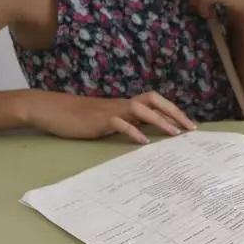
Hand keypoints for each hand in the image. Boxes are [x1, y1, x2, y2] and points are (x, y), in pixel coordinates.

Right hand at [13, 90, 196, 144]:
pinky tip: (143, 143)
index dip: (174, 112)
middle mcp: (122, 104)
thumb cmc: (82, 118)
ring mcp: (111, 110)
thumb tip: (148, 134)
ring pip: (140, 109)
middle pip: (154, 100)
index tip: (191, 126)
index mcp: (126, 105)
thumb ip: (129, 124)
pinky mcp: (99, 120)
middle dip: (175, 112)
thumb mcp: (110, 121)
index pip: (156, 103)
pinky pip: (119, 123)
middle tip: (191, 129)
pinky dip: (133, 132)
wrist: (53, 110)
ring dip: (160, 121)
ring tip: (175, 134)